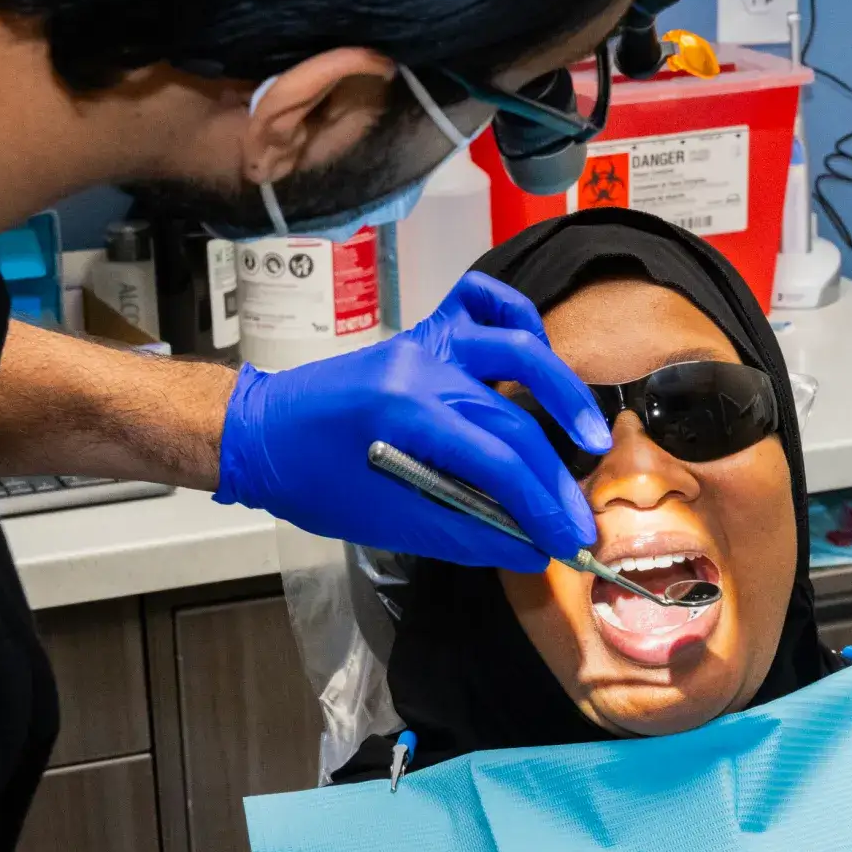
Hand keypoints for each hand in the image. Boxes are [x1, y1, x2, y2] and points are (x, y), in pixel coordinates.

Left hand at [215, 271, 611, 565]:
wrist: (261, 432)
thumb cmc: (312, 480)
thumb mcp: (387, 522)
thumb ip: (467, 533)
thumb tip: (531, 548)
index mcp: (403, 414)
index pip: (498, 463)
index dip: (542, 508)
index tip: (572, 542)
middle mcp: (421, 367)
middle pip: (514, 418)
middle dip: (555, 477)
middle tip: (580, 519)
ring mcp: (426, 342)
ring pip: (516, 345)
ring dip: (562, 391)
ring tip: (590, 437)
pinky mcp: (426, 333)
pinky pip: (483, 303)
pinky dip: (520, 321)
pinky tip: (539, 357)